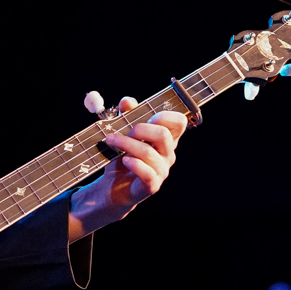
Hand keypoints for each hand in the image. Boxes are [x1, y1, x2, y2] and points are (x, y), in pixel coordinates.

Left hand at [68, 97, 188, 239]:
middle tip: (123, 132)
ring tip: (111, 142)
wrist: (113, 188)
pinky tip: (123, 160)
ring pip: (149, 152)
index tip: (148, 116)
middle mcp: (167, 154)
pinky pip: (147, 173)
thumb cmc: (122, 159)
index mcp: (166, 140)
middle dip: (140, 129)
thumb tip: (128, 101)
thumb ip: (127, 116)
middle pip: (163, 134)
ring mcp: (161, 171)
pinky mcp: (152, 185)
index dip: (166, 115)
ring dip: (126, 144)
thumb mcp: (123, 134)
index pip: (179, 123)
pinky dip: (134, 164)